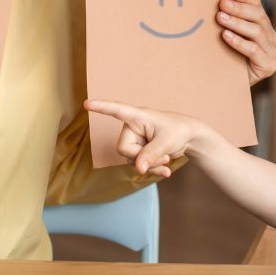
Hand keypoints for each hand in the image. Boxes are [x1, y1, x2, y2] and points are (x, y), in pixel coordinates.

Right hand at [84, 99, 206, 176]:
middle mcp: (132, 128)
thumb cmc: (178, 130)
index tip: (86, 103)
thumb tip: (138, 169)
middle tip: (162, 156)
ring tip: (166, 159)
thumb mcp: (167, 142)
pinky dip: (151, 169)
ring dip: (150, 165)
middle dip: (142, 158)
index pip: (116, 110)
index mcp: (137, 116)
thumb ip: (151, 155)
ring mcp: (134, 141)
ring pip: (131, 160)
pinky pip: (137, 166)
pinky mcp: (138, 151)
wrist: (189, 138)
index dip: (101, 107)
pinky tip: (165, 171)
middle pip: (124, 149)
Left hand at [217, 0, 275, 85]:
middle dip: (239, 8)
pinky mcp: (268, 66)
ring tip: (220, 18)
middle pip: (259, 17)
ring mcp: (272, 52)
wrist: (225, 85)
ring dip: (237, 23)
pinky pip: (254, 51)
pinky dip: (239, 42)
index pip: (258, 5)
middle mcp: (272, 38)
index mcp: (264, 26)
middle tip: (222, 4)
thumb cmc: (224, 56)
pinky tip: (226, 36)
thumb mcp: (227, 33)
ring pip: (256, 32)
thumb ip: (227, 17)